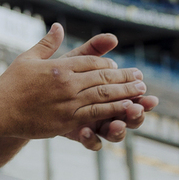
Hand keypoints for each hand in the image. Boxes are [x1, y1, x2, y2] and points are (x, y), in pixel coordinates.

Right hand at [0, 24, 148, 140]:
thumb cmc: (11, 83)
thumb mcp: (29, 58)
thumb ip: (48, 43)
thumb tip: (59, 26)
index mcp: (59, 66)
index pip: (92, 62)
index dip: (109, 66)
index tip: (120, 68)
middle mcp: (66, 83)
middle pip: (103, 78)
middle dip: (125, 78)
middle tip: (141, 78)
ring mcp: (68, 102)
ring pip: (104, 96)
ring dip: (126, 93)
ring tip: (142, 92)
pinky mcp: (67, 120)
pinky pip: (96, 114)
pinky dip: (114, 111)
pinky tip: (126, 110)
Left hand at [58, 33, 159, 149]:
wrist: (29, 95)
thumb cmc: (57, 75)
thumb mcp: (73, 61)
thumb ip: (92, 50)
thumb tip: (113, 37)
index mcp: (110, 93)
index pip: (133, 97)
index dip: (142, 98)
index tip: (149, 95)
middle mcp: (106, 110)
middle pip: (129, 117)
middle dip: (136, 114)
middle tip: (138, 110)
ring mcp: (94, 124)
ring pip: (114, 132)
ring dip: (118, 130)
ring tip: (118, 124)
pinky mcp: (78, 134)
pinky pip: (90, 142)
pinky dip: (91, 140)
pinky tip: (84, 133)